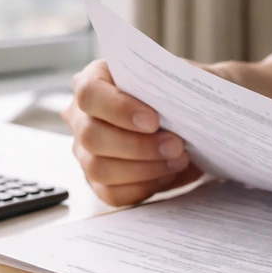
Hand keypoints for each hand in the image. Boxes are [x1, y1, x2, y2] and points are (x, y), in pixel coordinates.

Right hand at [62, 60, 203, 204]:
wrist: (190, 118)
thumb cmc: (179, 93)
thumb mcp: (181, 78)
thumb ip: (176, 80)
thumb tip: (179, 94)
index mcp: (94, 80)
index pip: (89, 93)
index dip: (119, 109)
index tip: (153, 121)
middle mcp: (81, 117)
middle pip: (91, 136)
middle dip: (138, 145)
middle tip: (176, 146)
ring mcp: (85, 152)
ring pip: (99, 169)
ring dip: (143, 169)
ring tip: (177, 160)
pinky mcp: (97, 181)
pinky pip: (111, 193)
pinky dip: (143, 186)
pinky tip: (166, 175)